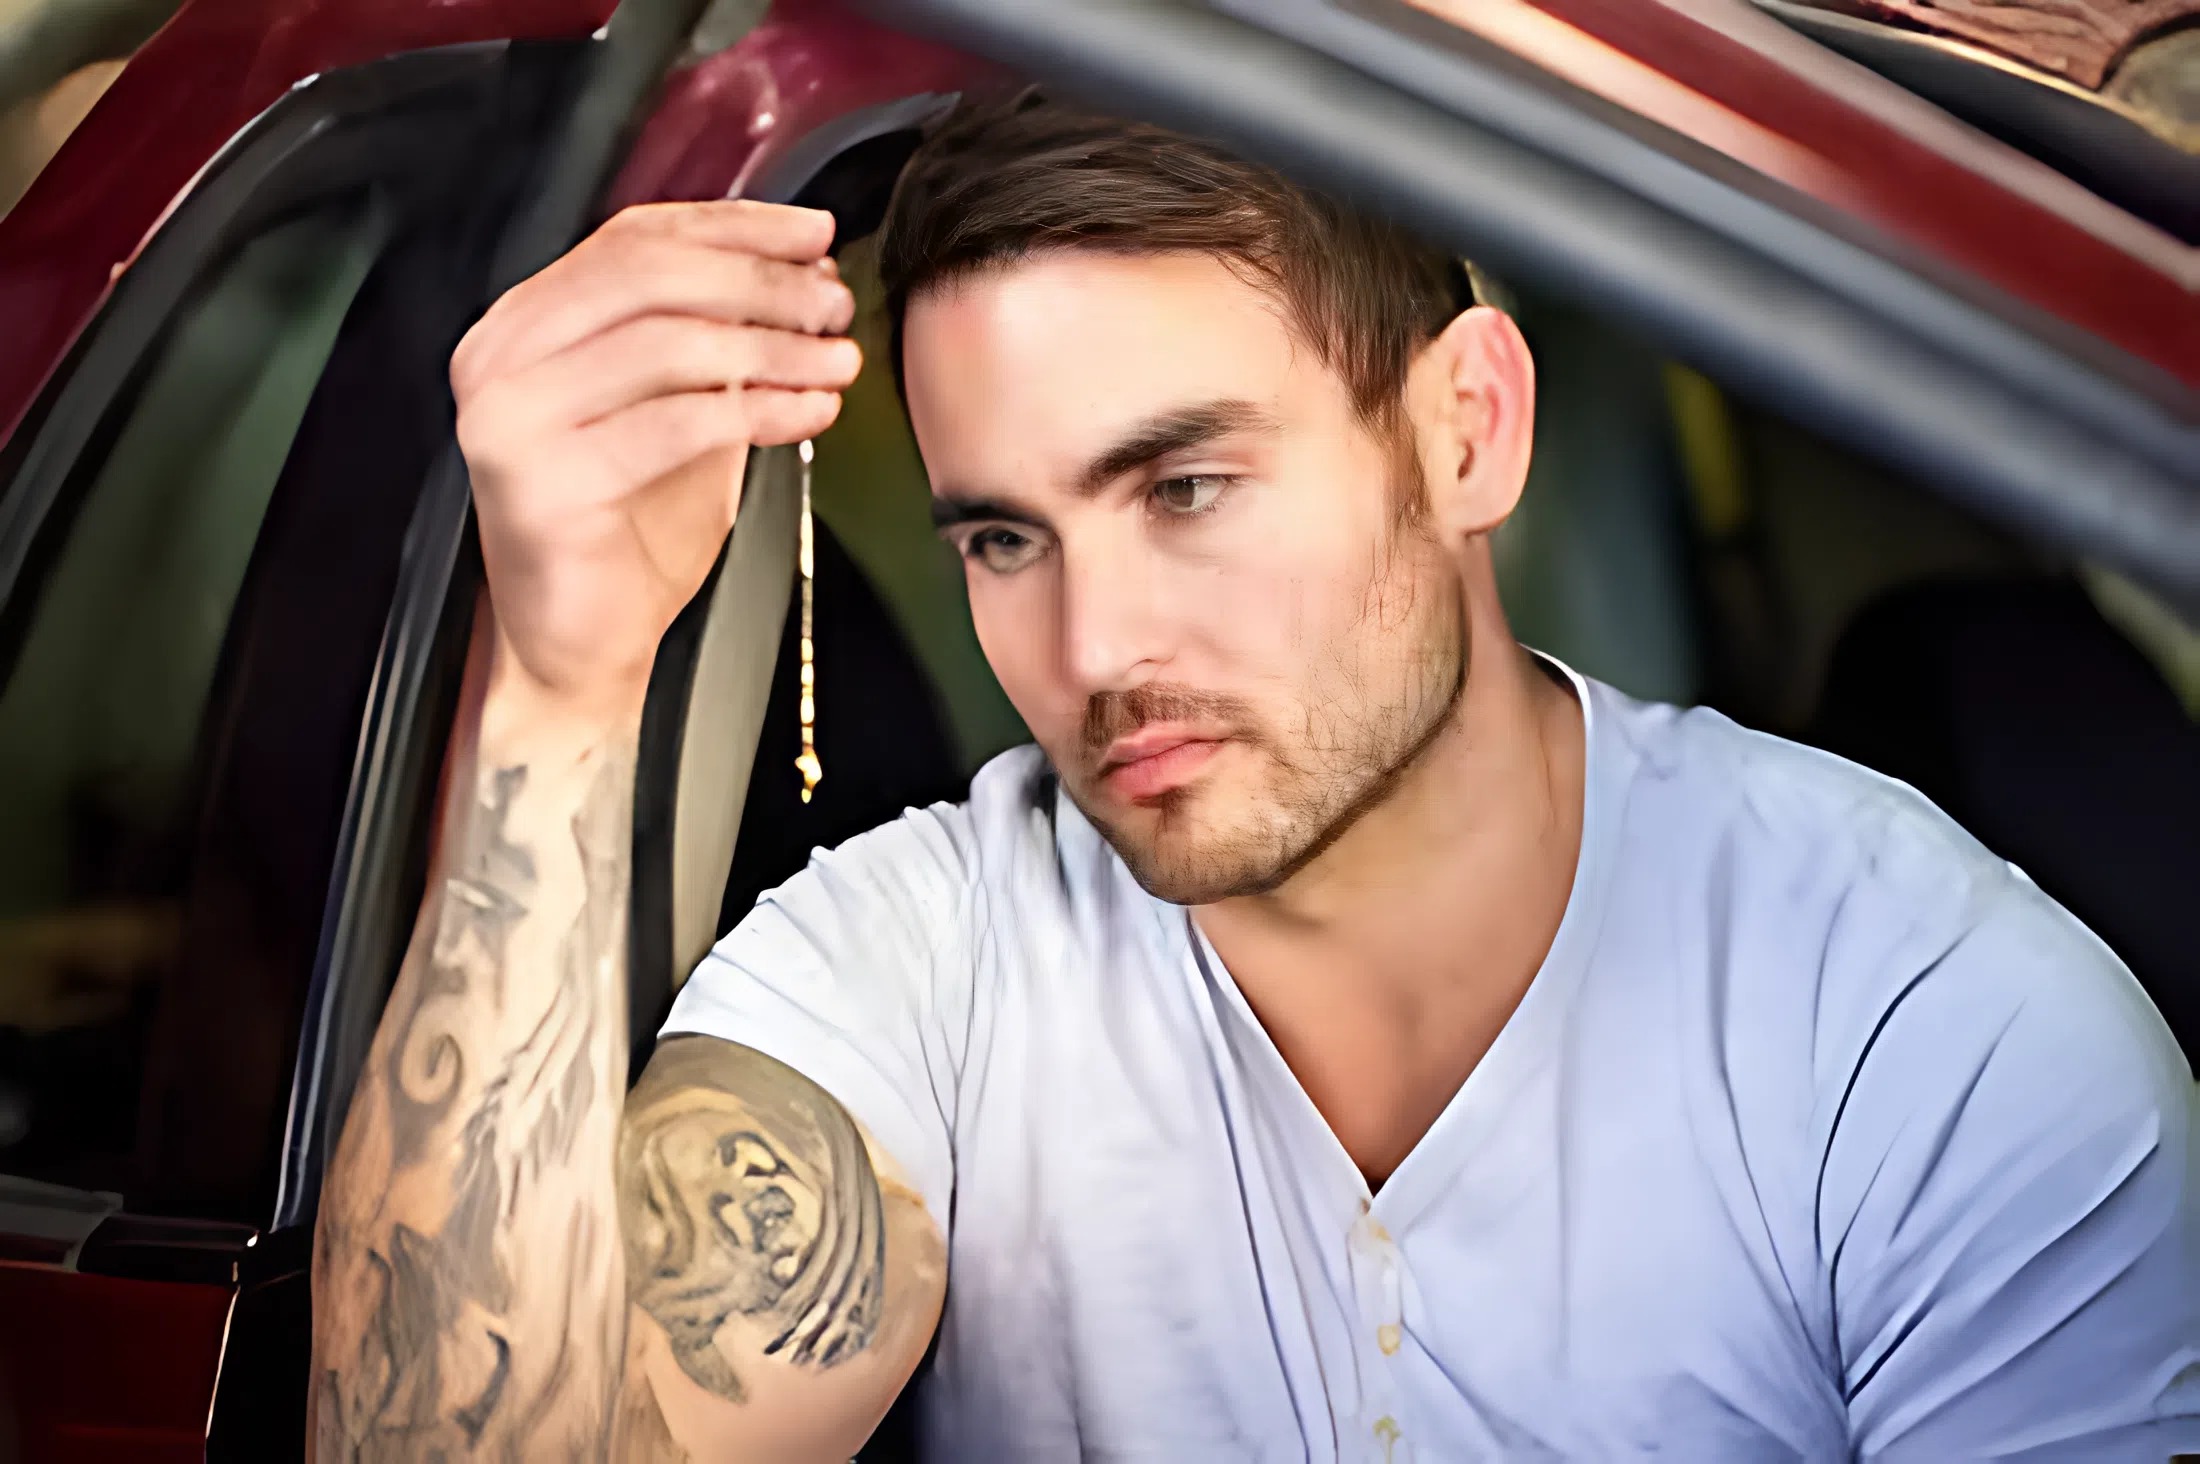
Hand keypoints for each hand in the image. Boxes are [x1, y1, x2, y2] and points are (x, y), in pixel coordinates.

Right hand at [451, 200, 860, 717]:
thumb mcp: (680, 409)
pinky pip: (677, 424)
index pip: (633, 239)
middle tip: (833, 300)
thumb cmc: (625, 533)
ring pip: (669, 344)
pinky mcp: (542, 481)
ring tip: (835, 360)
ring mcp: (511, 419)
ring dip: (773, 347)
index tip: (814, 234)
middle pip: (650, 276)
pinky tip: (809, 412)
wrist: (578, 645)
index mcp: (523, 327)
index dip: (735, 227)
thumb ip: (717, 338)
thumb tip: (802, 271)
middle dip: (761, 282)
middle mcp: (500, 360)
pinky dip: (760, 412)